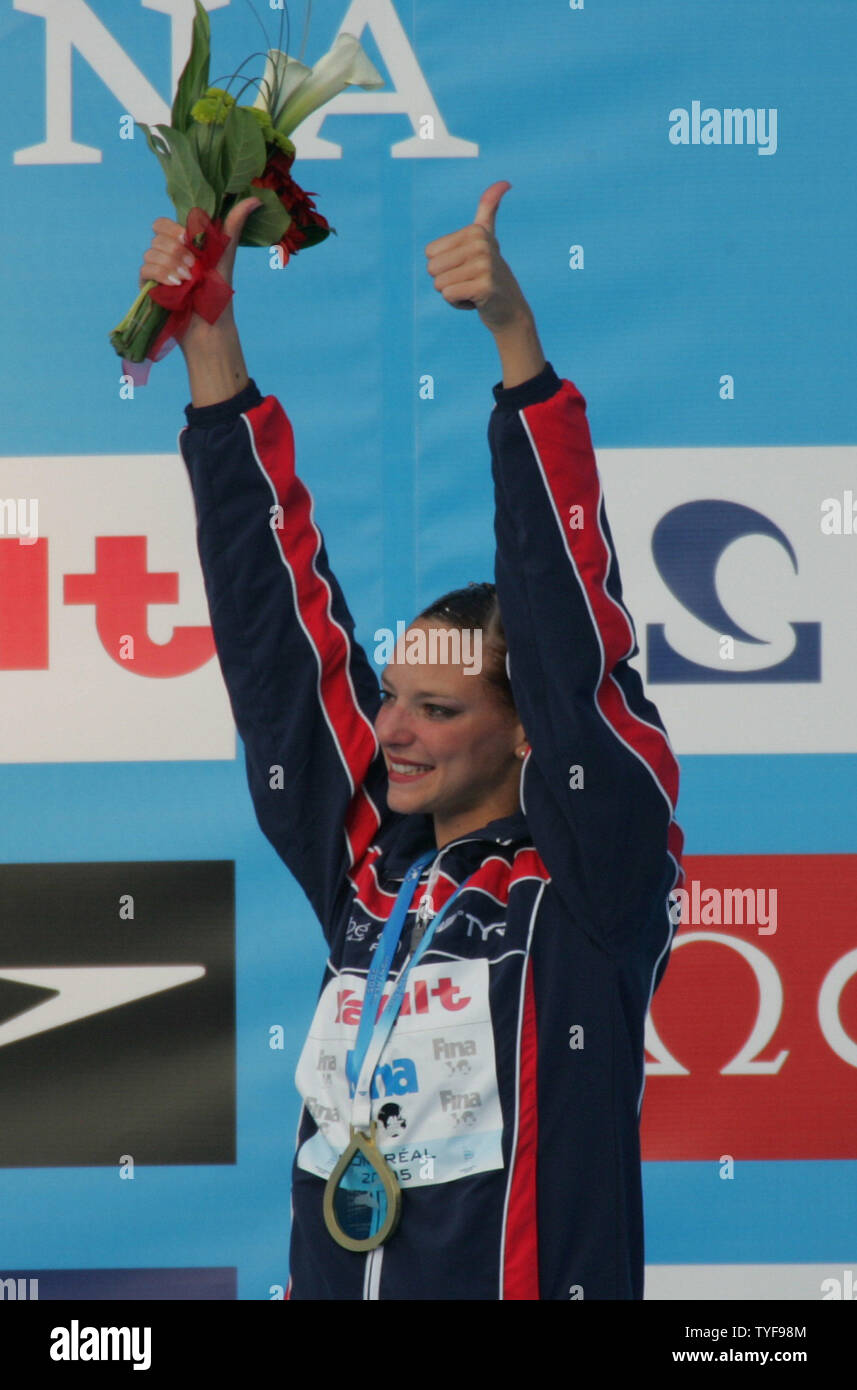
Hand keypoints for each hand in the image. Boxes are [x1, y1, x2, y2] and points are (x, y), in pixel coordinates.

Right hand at [138, 195, 262, 295]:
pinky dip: (162, 274)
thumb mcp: (225, 253)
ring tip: (189, 279)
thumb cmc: (218, 291)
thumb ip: (233, 224)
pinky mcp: (148, 286)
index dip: (173, 227)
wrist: (211, 323)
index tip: (188, 237)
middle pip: (157, 235)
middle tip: (194, 266)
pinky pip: (146, 269)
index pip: (163, 223)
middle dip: (177, 249)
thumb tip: (255, 199)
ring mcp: (156, 270)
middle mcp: (166, 254)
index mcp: (180, 244)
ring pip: (151, 252)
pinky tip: (177, 285)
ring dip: (172, 264)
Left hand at [424, 181, 530, 333]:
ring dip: (453, 293)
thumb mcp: (487, 239)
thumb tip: (504, 182)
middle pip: (432, 269)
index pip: (430, 253)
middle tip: (469, 282)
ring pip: (440, 284)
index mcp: (475, 231)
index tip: (466, 268)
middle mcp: (481, 244)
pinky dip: (458, 304)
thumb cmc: (490, 275)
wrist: (510, 309)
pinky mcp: (484, 287)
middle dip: (446, 282)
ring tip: (473, 291)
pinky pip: (449, 295)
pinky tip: (476, 301)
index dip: (444, 266)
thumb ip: (489, 209)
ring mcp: (484, 265)